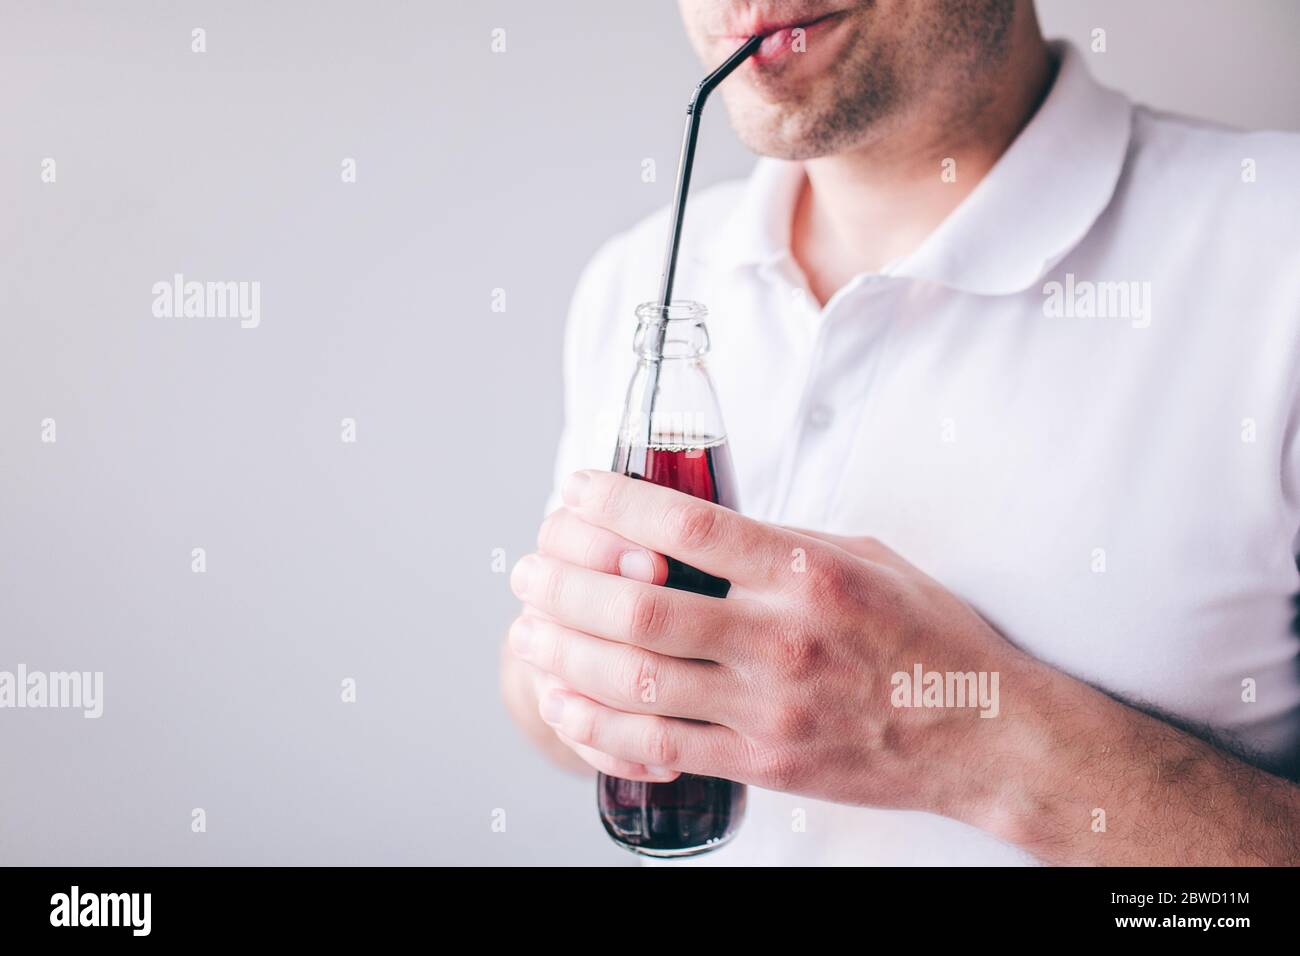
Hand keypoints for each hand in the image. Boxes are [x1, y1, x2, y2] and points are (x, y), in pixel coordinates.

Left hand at [507, 470, 1051, 820]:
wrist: (982, 731)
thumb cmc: (924, 634)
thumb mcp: (861, 556)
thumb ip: (776, 543)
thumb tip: (693, 526)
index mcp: (805, 573)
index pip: (687, 524)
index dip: (613, 502)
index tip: (574, 491)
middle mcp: (781, 639)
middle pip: (640, 604)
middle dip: (564, 582)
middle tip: (529, 569)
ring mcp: (769, 708)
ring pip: (636, 680)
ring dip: (566, 652)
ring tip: (530, 629)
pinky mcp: (763, 763)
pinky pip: (659, 747)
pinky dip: (598, 726)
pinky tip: (565, 701)